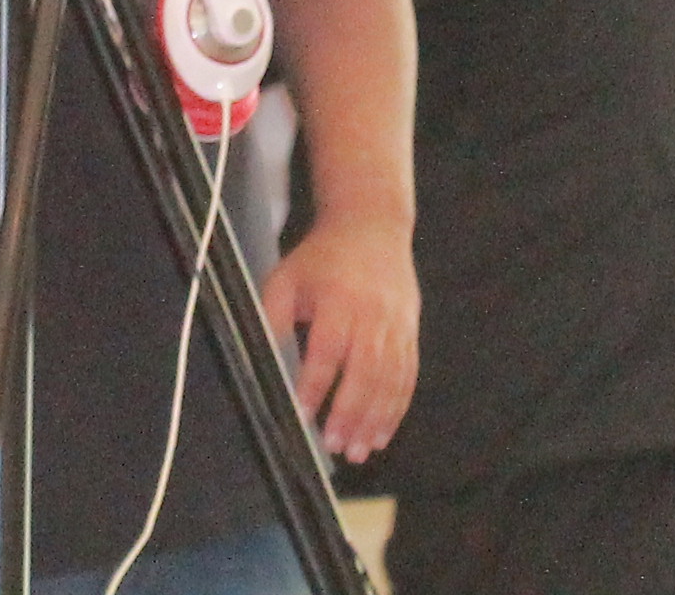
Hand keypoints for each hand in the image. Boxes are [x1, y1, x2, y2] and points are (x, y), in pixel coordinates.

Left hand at [256, 202, 417, 464]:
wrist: (373, 224)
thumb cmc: (321, 257)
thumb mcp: (285, 278)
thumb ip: (272, 319)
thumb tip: (263, 364)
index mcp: (340, 299)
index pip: (328, 349)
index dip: (315, 385)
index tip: (301, 416)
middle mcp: (373, 313)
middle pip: (366, 369)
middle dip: (350, 411)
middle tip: (333, 445)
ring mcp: (397, 323)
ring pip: (391, 377)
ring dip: (376, 417)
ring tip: (359, 451)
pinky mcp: (411, 330)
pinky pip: (408, 373)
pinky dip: (398, 406)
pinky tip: (383, 432)